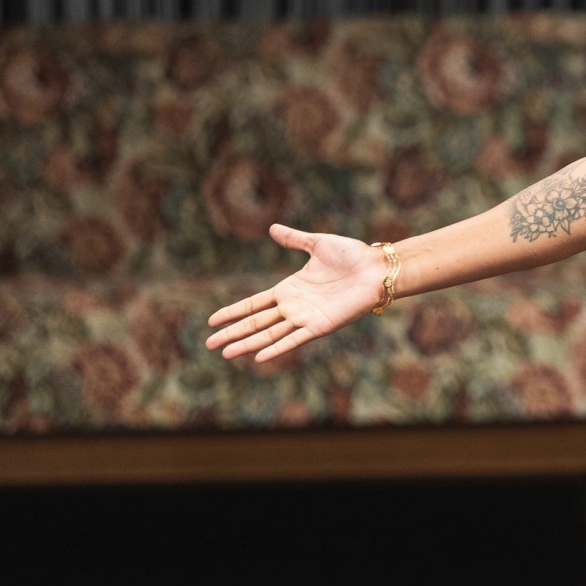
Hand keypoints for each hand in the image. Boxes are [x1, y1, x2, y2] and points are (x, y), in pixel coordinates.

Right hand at [204, 224, 386, 362]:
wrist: (377, 268)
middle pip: (256, 322)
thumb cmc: (352, 255)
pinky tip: (259, 357)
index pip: (254, 303)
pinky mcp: (320, 326)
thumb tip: (272, 228)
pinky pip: (294, 340)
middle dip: (232, 333)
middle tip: (208, 344)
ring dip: (248, 344)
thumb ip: (294, 239)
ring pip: (269, 334)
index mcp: (290, 289)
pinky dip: (277, 348)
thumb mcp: (317, 244)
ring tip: (225, 354)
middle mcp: (294, 307)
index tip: (212, 320)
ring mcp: (305, 318)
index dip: (233, 312)